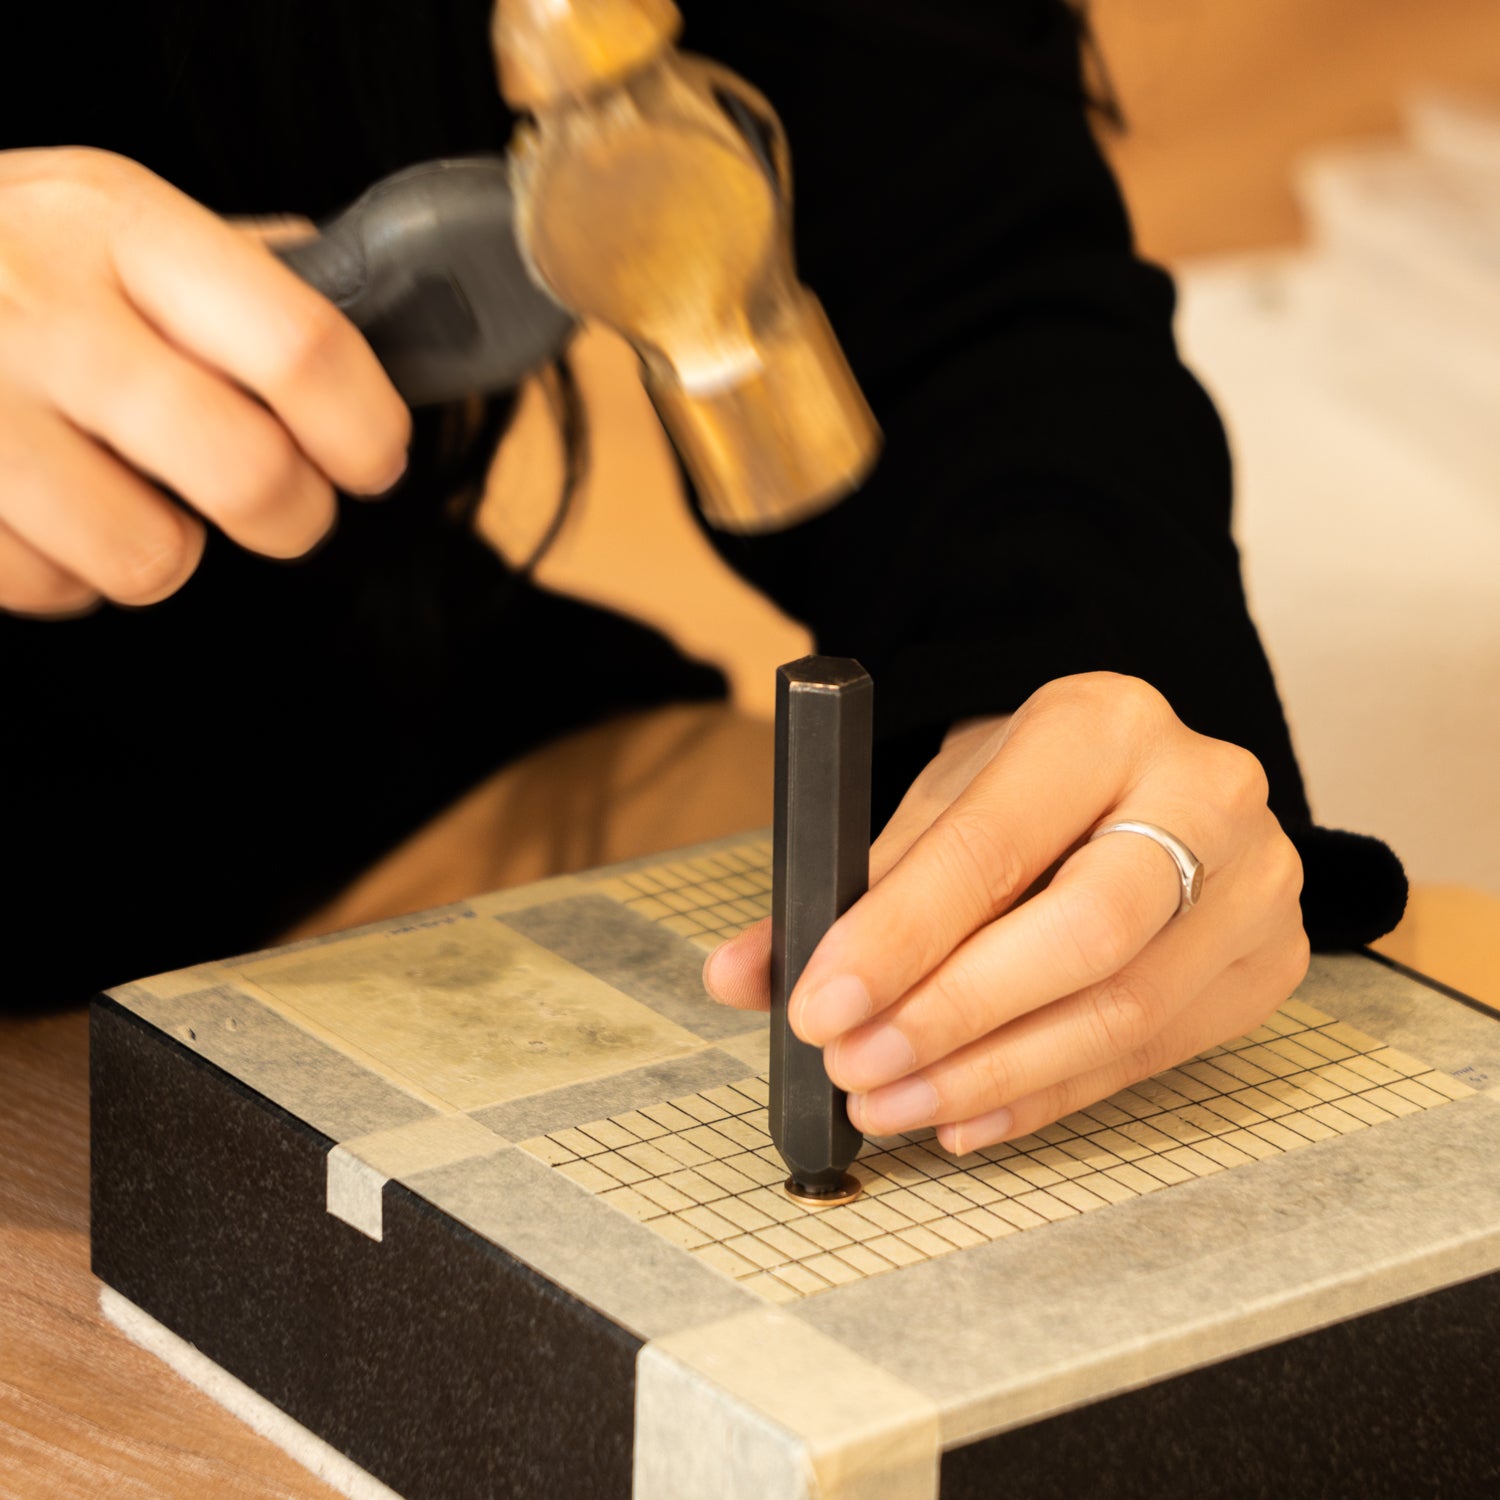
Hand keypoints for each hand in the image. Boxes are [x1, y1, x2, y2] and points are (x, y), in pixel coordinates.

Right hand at [0, 148, 409, 616]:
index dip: (365, 428)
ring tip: (129, 496)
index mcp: (117, 224)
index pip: (300, 346)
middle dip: (294, 516)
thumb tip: (370, 319)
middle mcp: (43, 307)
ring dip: (164, 548)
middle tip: (280, 507)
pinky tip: (47, 510)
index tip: (372, 460)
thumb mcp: (100, 215)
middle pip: (247, 470)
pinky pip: (53, 588)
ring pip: (151, 556)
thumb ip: (228, 268)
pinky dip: (67, 572)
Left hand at [704, 672, 1309, 1153]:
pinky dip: (1045, 1097)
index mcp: (1101, 722)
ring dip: (989, 1076)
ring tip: (891, 1103)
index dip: (899, 935)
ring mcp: (1255, 881)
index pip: (994, 844)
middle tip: (856, 1067)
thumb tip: (742, 976)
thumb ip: (840, 886)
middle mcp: (1202, 789)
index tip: (821, 1004)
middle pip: (1084, 933)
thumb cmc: (1025, 791)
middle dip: (952, 1016)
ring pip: (1124, 1011)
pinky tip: (965, 1116)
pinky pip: (1154, 1056)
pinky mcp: (1268, 960)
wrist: (1134, 782)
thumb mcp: (934, 805)